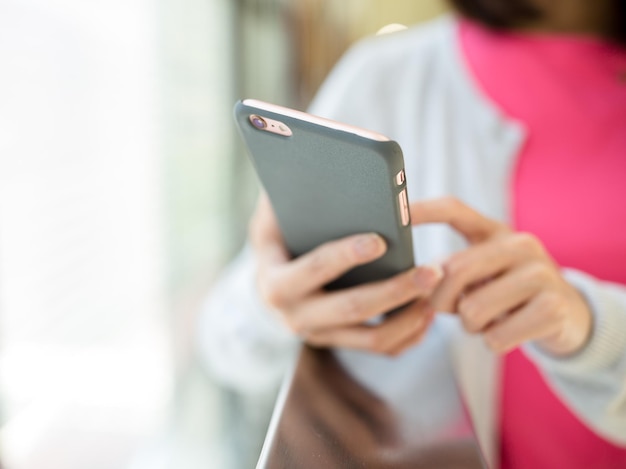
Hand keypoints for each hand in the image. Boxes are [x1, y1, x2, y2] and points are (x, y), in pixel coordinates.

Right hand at [249, 193, 441, 355]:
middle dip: (395, 291)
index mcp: (276, 283)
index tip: (380, 240)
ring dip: (410, 316)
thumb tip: (314, 161)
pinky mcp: (341, 343)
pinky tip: (429, 310)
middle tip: (432, 271)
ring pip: (373, 337)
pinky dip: (410, 334)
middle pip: (352, 308)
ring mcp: (321, 336)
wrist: (272, 287)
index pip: (313, 269)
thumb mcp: (271, 218)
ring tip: (436, 289)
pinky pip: (382, 348)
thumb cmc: (278, 242)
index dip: (345, 256)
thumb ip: (284, 193)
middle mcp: (295, 317)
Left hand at [410, 198, 592, 355]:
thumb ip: (448, 273)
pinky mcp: (554, 307)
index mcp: (495, 231)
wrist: (567, 316)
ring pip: (473, 309)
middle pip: (454, 270)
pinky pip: (497, 336)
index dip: (423, 210)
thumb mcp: (481, 275)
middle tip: (453, 310)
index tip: (397, 212)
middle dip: (441, 301)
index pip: (454, 210)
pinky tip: (508, 332)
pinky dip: (493, 341)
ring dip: (471, 326)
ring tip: (487, 320)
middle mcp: (520, 244)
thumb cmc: (507, 294)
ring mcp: (541, 273)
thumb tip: (417, 281)